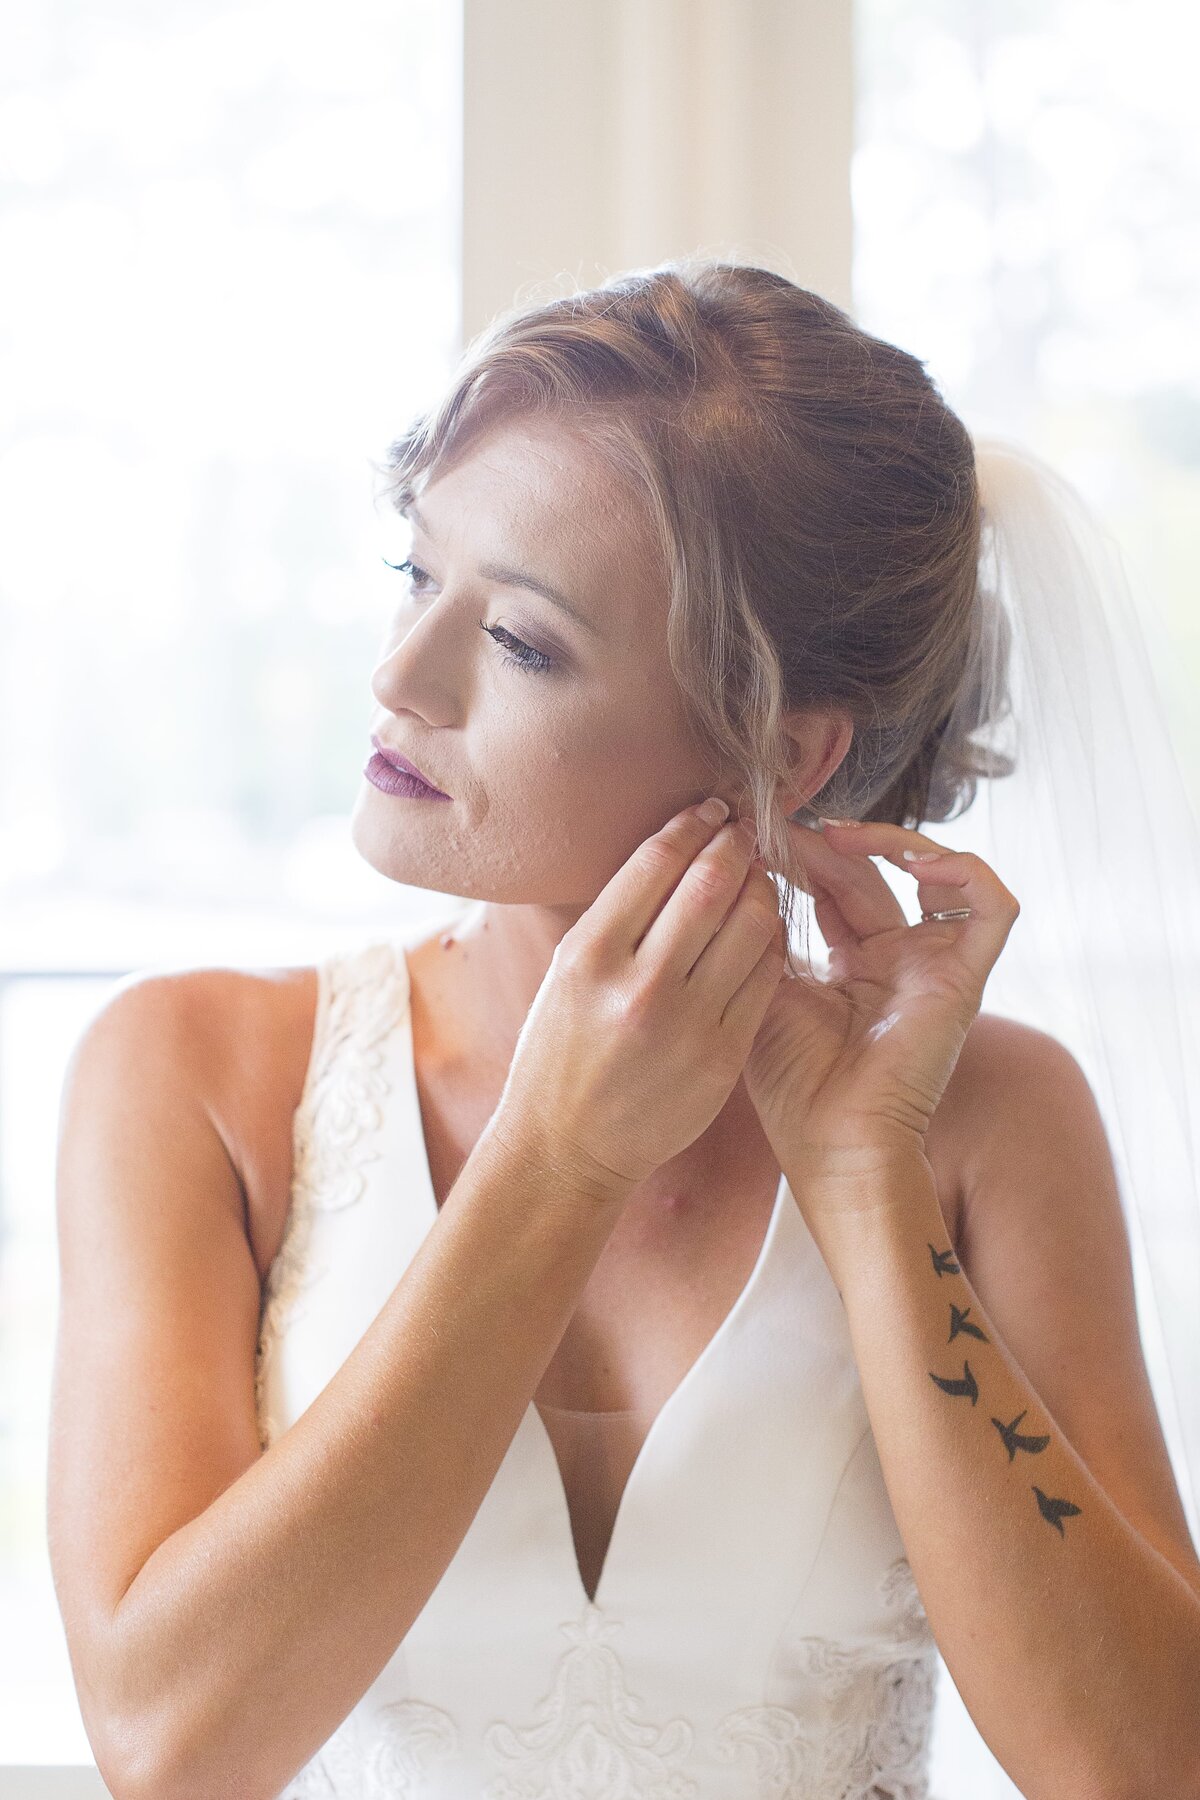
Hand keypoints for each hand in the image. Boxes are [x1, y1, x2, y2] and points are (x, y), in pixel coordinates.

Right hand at [488, 801, 786, 1200]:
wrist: (568, 1146)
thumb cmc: (560, 1053)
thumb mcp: (566, 975)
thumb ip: (615, 918)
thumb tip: (668, 851)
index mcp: (590, 956)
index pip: (655, 864)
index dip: (691, 826)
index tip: (709, 809)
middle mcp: (640, 985)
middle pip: (710, 886)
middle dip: (735, 844)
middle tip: (744, 828)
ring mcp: (688, 1023)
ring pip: (750, 927)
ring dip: (762, 888)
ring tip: (759, 875)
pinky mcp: (724, 1055)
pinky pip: (765, 978)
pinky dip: (771, 941)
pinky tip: (765, 928)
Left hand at [742, 817, 1019, 1200]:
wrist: (831, 1143)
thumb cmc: (794, 1086)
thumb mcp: (766, 990)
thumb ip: (765, 931)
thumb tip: (751, 868)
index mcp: (851, 968)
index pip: (832, 889)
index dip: (802, 856)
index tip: (758, 833)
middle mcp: (896, 961)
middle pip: (869, 876)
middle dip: (825, 845)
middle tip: (780, 827)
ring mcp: (933, 967)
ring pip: (932, 874)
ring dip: (888, 841)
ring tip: (835, 835)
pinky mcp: (966, 978)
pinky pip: (991, 908)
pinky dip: (963, 870)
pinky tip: (915, 859)